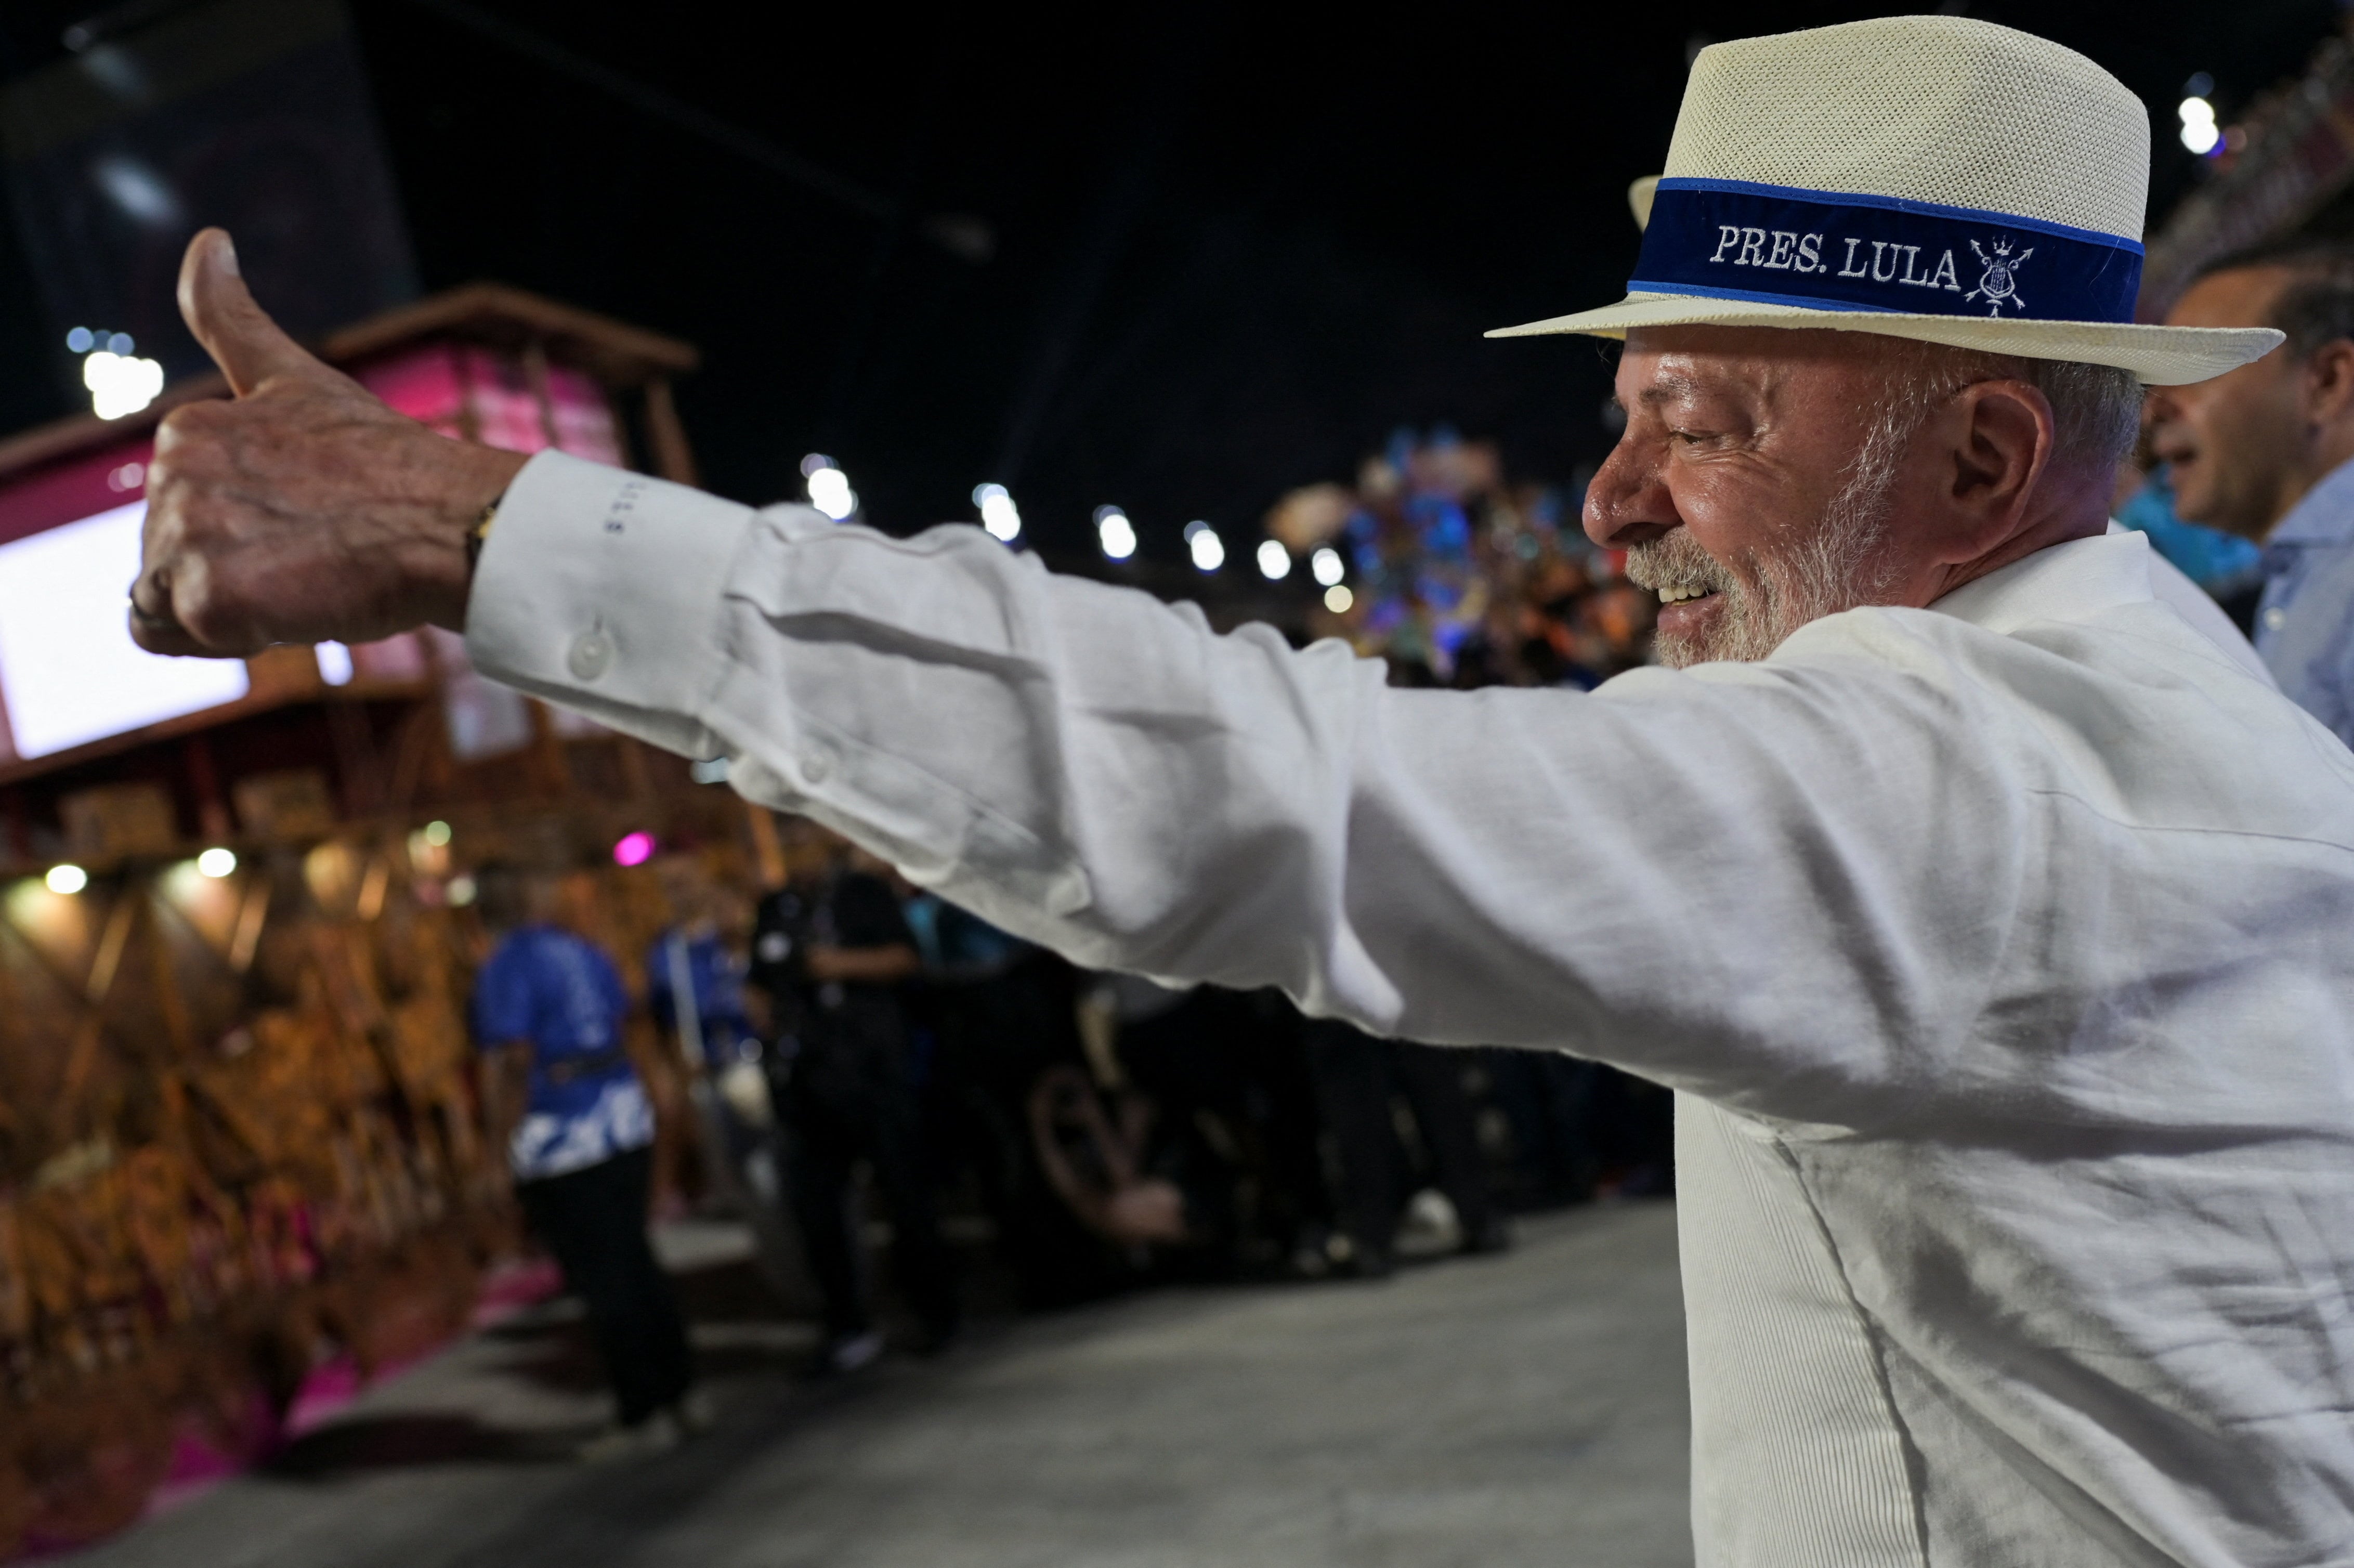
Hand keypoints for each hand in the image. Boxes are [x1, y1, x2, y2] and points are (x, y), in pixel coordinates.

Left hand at [129, 229, 528, 656]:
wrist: (455, 526)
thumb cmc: (395, 467)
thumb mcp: (298, 378)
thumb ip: (232, 315)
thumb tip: (207, 238)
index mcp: (189, 430)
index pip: (178, 515)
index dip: (240, 533)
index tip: (307, 519)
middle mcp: (173, 474)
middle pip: (163, 560)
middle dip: (230, 572)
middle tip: (313, 555)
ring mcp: (187, 534)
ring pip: (163, 603)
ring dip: (231, 606)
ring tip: (304, 579)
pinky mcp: (207, 594)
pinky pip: (174, 638)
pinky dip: (229, 637)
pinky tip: (289, 606)